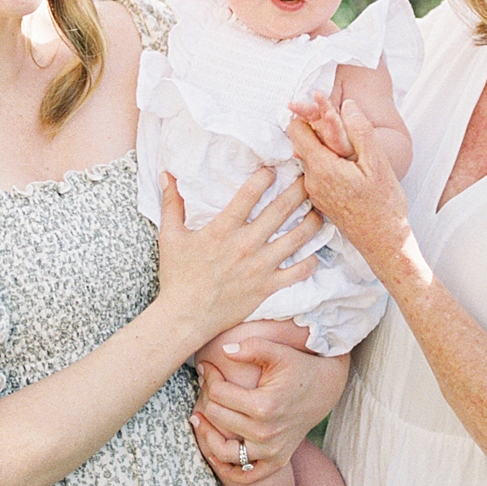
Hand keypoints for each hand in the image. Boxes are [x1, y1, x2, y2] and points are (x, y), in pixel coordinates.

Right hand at [156, 169, 317, 352]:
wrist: (185, 317)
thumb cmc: (177, 277)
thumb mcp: (170, 237)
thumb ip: (171, 204)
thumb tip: (167, 174)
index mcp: (223, 229)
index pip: (250, 193)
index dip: (265, 176)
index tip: (273, 168)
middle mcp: (246, 244)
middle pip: (281, 209)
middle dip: (298, 190)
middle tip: (308, 178)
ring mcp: (260, 266)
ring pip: (297, 238)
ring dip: (312, 221)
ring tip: (319, 210)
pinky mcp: (268, 286)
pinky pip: (298, 272)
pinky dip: (310, 262)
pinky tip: (314, 253)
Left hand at [191, 337, 348, 480]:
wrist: (325, 388)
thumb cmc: (299, 367)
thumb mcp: (278, 351)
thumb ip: (252, 347)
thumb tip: (223, 351)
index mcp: (263, 405)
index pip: (219, 394)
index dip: (209, 377)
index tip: (206, 367)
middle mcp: (266, 432)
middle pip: (217, 418)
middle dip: (205, 399)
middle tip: (203, 386)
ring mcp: (271, 450)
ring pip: (224, 452)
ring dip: (206, 436)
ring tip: (198, 419)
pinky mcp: (277, 460)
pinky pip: (246, 475)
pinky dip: (226, 468)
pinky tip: (214, 450)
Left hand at [286, 100, 408, 278]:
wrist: (384, 242)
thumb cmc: (384, 205)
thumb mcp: (377, 163)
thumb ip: (361, 131)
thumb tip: (348, 105)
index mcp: (321, 167)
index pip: (296, 129)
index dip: (310, 115)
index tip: (327, 111)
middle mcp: (311, 180)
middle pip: (302, 142)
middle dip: (319, 130)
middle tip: (342, 127)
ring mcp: (315, 191)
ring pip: (311, 157)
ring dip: (325, 148)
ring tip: (350, 148)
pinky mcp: (322, 199)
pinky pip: (318, 173)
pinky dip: (328, 164)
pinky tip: (349, 167)